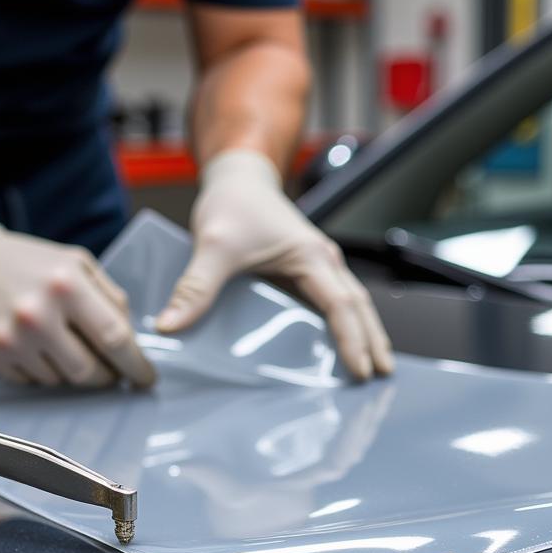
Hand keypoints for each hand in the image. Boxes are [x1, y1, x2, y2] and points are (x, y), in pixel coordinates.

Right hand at [0, 220, 155, 387]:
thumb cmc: (32, 264)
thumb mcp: (78, 265)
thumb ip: (111, 300)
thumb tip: (134, 343)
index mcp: (66, 286)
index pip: (114, 339)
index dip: (135, 365)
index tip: (145, 378)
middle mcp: (37, 314)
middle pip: (89, 371)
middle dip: (107, 377)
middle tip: (112, 372)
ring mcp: (11, 338)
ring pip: (62, 381)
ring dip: (73, 373)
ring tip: (65, 346)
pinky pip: (34, 383)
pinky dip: (45, 372)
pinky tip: (39, 349)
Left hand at [155, 149, 393, 380]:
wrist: (238, 176)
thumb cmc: (233, 203)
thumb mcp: (213, 244)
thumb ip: (195, 286)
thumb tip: (169, 326)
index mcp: (311, 257)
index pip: (341, 305)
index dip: (352, 340)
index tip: (360, 370)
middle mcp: (323, 260)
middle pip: (360, 307)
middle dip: (374, 342)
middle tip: (382, 376)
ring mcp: (319, 264)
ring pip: (354, 302)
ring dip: (367, 333)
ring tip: (376, 366)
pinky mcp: (309, 269)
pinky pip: (337, 299)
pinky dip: (348, 323)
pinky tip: (346, 343)